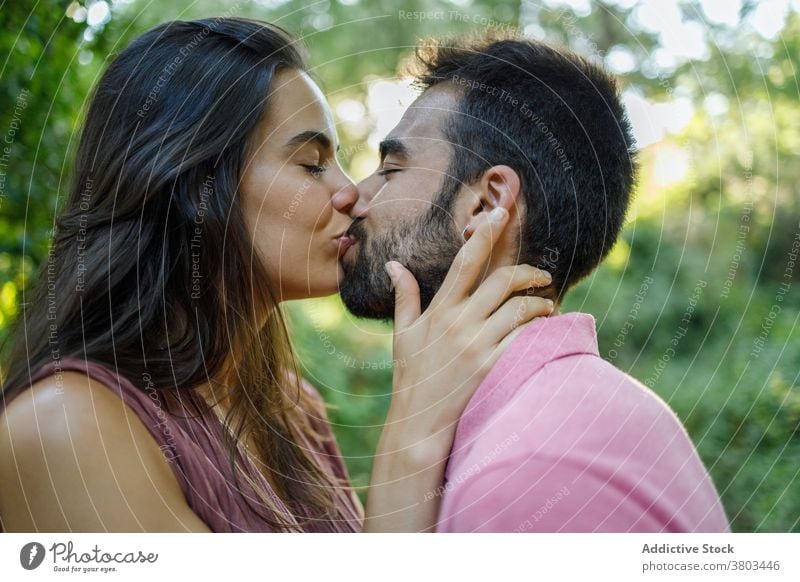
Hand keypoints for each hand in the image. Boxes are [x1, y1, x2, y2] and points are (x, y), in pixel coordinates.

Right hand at [385, 206, 552, 448]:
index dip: (485, 233)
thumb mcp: (402, 334)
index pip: (465, 261)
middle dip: (528, 271)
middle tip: (541, 274)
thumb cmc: (411, 376)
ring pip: (519, 308)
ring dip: (541, 302)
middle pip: (502, 280)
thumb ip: (404, 297)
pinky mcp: (491, 367)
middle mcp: (459, 323)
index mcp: (439, 310)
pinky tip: (545, 329)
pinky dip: (540, 329)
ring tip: (547, 305)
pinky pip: (524, 338)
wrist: (418, 422)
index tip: (501, 212)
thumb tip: (393, 264)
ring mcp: (476, 345)